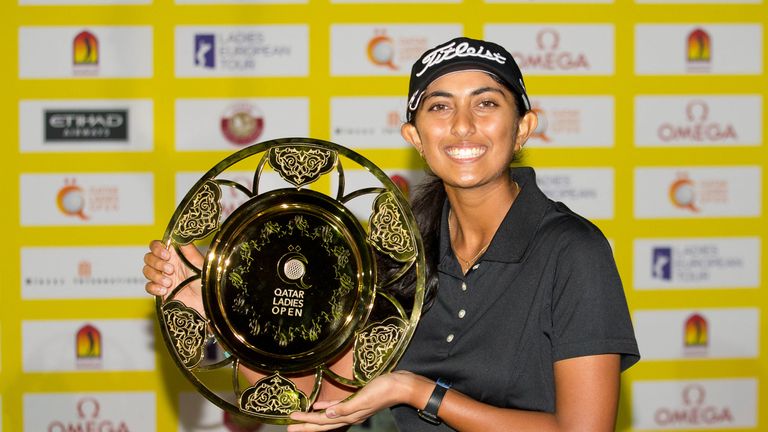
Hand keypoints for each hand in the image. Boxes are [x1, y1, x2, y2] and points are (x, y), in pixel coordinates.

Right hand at [142, 240, 203, 310]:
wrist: (205, 303)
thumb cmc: (206, 282)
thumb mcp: (198, 262)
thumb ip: (186, 248)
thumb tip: (178, 234)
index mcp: (176, 255)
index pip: (156, 245)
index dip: (157, 248)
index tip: (167, 255)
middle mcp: (167, 265)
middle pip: (148, 257)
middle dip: (157, 263)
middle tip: (171, 270)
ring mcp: (162, 279)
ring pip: (146, 271)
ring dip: (156, 276)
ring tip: (169, 283)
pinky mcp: (160, 292)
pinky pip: (148, 287)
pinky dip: (154, 287)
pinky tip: (164, 291)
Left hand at [287, 371, 425, 431]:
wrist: (401, 385)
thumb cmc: (383, 389)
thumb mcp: (363, 398)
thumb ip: (344, 408)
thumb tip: (326, 415)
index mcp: (350, 416)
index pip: (323, 421)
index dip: (306, 421)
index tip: (291, 420)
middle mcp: (349, 415)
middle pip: (323, 423)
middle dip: (306, 424)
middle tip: (289, 427)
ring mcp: (353, 409)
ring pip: (328, 417)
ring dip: (314, 417)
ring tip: (300, 418)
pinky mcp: (356, 401)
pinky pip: (337, 407)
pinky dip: (326, 407)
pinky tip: (319, 405)